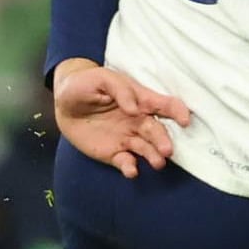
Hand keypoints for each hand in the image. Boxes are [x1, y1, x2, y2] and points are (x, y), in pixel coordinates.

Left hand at [52, 57, 192, 178]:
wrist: (63, 102)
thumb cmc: (85, 84)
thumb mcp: (101, 78)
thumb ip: (119, 90)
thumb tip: (135, 109)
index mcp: (140, 100)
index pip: (165, 105)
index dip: (178, 112)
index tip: (185, 120)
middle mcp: (138, 121)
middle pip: (158, 131)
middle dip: (164, 141)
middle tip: (167, 149)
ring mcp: (127, 138)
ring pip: (147, 149)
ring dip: (154, 156)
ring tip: (157, 163)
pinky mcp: (114, 153)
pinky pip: (126, 162)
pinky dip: (131, 168)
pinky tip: (131, 170)